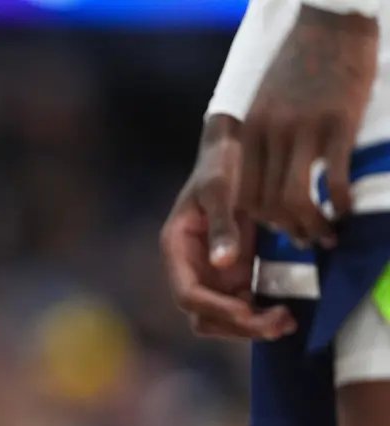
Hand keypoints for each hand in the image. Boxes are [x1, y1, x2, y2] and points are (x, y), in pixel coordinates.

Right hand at [161, 115, 296, 339]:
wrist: (236, 150)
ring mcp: (212, 274)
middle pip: (204, 316)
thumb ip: (221, 225)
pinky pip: (245, 306)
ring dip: (252, 327)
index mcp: (176, 249)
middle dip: (238, 325)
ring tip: (286, 322)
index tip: (248, 311)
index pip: (187, 293)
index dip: (216, 308)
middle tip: (278, 322)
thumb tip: (222, 263)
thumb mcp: (219, 188)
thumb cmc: (221, 163)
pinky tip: (286, 312)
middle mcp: (191, 268)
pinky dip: (262, 314)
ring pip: (224, 318)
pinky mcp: (234, 273)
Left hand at [239, 5, 377, 244]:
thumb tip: (268, 185)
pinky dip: (339, 202)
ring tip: (327, 235)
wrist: (331, 21)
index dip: (257, 223)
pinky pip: (334, 178)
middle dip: (285, 231)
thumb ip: (263, 142)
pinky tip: (346, 210)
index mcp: (249, 133)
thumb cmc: (302, 67)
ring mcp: (302, 130)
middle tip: (306, 240)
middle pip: (264, 204)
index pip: (241, 195)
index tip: (276, 230)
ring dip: (311, 225)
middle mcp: (268, 135)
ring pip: (293, 199)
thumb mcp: (267, 106)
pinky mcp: (336, 123)